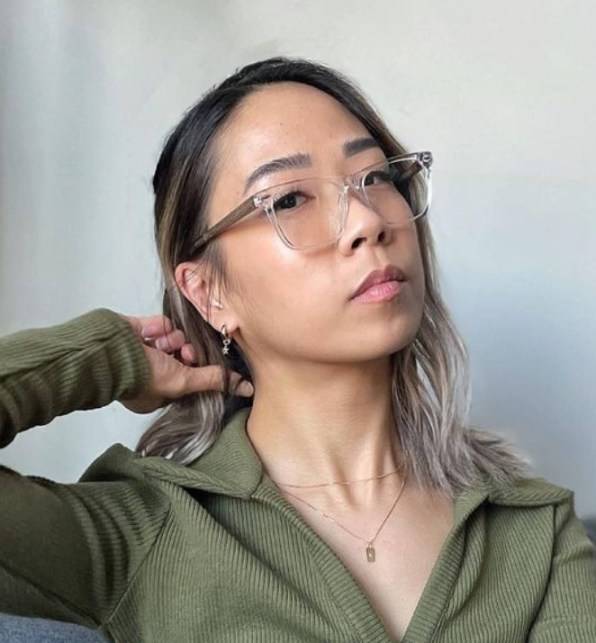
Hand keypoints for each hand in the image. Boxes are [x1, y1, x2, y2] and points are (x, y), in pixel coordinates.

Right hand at [116, 312, 253, 414]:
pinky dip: (160, 327)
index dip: (198, 369)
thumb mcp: (183, 382)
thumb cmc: (141, 376)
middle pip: (184, 357)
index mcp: (157, 392)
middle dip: (187, 352)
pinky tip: (152, 332)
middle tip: (186, 352)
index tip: (200, 363)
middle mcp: (151, 373)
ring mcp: (145, 351)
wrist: (111, 352)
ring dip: (173, 340)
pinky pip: (161, 326)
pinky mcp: (139, 330)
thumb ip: (213, 380)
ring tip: (165, 343)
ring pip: (174, 340)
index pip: (188, 379)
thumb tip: (245, 388)